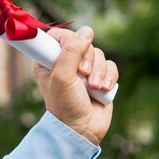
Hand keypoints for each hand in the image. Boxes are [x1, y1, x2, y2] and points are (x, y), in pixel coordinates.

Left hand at [32, 25, 115, 146]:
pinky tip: (102, 90)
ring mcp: (83, 70)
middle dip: (88, 60)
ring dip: (99, 72)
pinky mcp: (100, 77)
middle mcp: (65, 63)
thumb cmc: (65, 104)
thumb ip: (72, 51)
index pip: (58, 36)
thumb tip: (87, 30)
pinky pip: (111, 66)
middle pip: (83, 43)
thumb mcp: (63, 76)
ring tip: (93, 88)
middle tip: (82, 75)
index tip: (71, 51)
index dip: (68, 40)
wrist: (82, 128)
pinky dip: (109, 77)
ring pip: (99, 54)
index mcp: (48, 61)